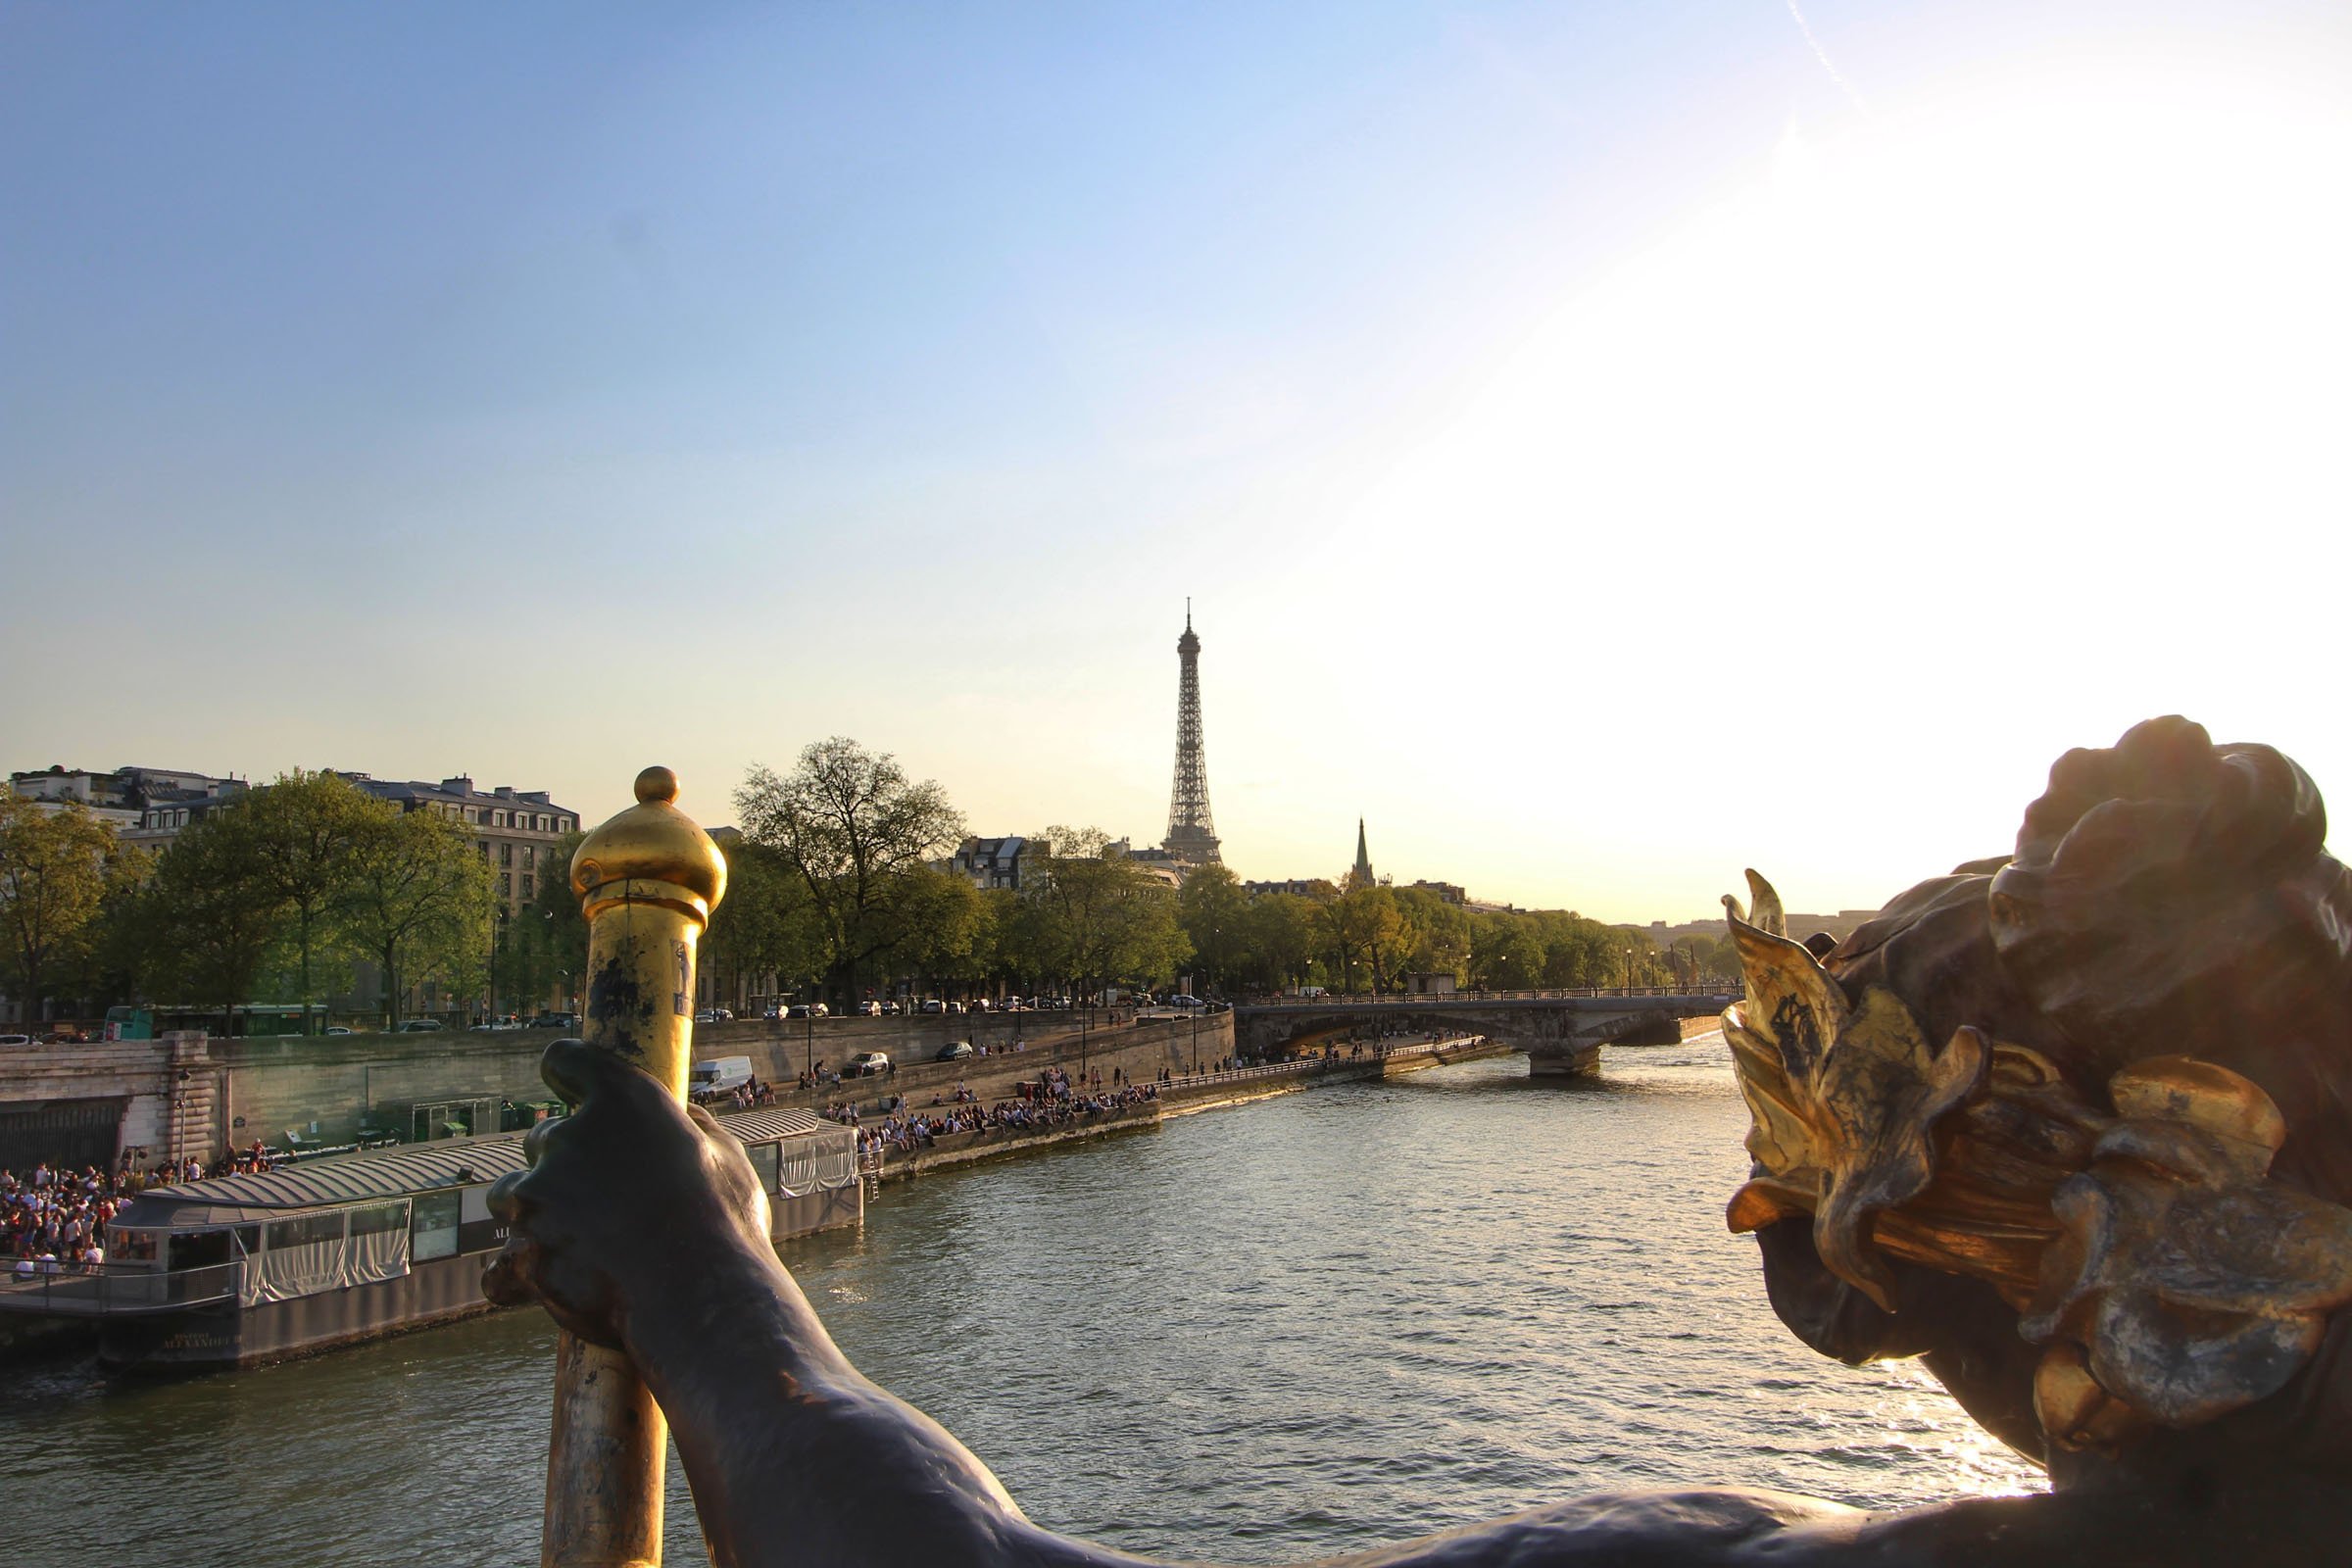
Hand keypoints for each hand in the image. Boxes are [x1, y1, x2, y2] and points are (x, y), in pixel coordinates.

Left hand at [483, 1038, 773, 1348]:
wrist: (701, 1299)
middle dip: (564, 1164)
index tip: (568, 1087)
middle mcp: (570, 1138)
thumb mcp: (725, 1157)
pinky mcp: (523, 1253)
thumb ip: (692, 1129)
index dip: (566, 1072)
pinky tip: (536, 1282)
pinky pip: (499, 1266)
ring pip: (511, 1194)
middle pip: (543, 1138)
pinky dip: (513, 1276)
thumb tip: (684, 1118)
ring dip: (534, 1212)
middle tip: (604, 1196)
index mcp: (623, 1100)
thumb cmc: (723, 1224)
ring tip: (577, 1243)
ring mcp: (538, 1196)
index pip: (567, 1059)